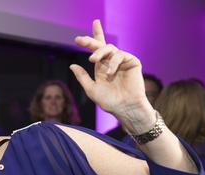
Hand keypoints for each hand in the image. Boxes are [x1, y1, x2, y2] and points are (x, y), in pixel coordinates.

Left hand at [70, 20, 154, 134]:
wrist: (124, 107)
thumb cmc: (109, 101)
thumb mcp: (91, 89)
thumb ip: (82, 77)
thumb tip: (72, 65)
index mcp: (102, 67)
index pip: (96, 50)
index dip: (90, 40)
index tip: (77, 38)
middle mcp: (111, 62)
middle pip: (102, 45)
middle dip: (90, 41)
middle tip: (79, 40)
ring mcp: (122, 61)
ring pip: (110, 48)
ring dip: (99, 52)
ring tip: (92, 60)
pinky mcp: (132, 62)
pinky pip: (120, 55)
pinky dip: (113, 62)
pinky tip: (110, 72)